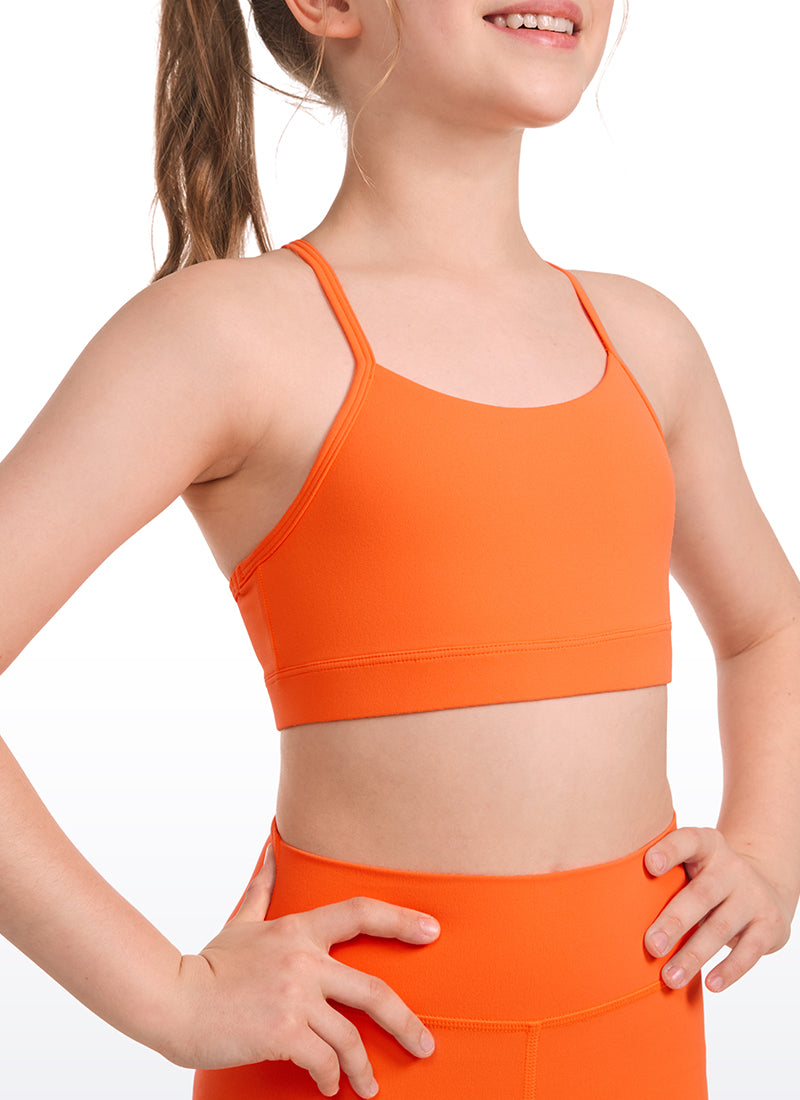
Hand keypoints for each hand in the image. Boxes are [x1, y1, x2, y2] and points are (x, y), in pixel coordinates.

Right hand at [164, 841, 438, 1097]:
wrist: (172, 1001)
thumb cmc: (207, 965)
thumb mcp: (240, 922)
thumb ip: (262, 890)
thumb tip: (271, 853)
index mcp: (298, 929)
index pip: (360, 913)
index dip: (401, 920)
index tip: (432, 931)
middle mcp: (304, 960)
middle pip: (373, 990)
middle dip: (405, 1024)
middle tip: (424, 1046)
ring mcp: (295, 997)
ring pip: (350, 1037)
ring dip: (363, 1068)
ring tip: (369, 1087)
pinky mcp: (283, 1032)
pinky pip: (323, 1061)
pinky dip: (332, 1079)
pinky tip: (331, 1088)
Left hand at [643, 825, 792, 993]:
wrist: (765, 888)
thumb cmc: (708, 879)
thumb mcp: (692, 866)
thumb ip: (664, 877)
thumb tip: (614, 910)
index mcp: (707, 846)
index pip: (688, 841)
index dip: (669, 851)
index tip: (649, 865)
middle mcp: (732, 867)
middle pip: (701, 894)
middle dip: (674, 922)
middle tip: (650, 946)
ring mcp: (753, 895)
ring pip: (721, 927)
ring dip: (694, 955)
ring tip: (669, 977)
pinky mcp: (770, 924)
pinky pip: (749, 951)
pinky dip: (729, 970)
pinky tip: (710, 984)